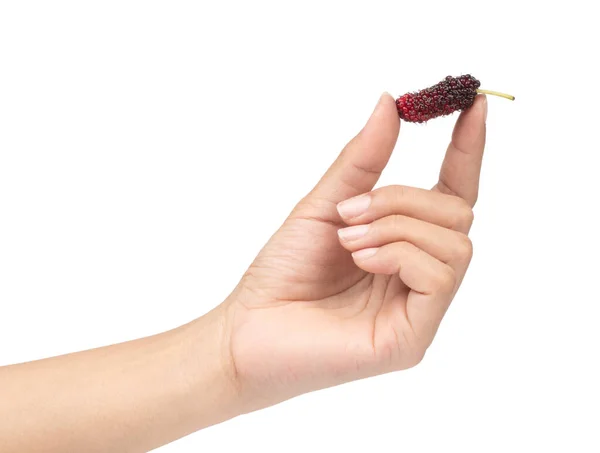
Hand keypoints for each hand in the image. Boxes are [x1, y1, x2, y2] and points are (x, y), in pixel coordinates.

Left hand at [223, 93, 486, 410]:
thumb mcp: (324, 204)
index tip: (471, 102)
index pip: (453, 194)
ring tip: (347, 240)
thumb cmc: (283, 272)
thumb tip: (389, 103)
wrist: (246, 328)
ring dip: (396, 226)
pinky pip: (439, 277)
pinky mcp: (412, 338)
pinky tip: (360, 260)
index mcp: (403, 246)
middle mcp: (419, 276)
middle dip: (404, 199)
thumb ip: (362, 161)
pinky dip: (399, 254)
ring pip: (454, 243)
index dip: (467, 149)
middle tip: (350, 211)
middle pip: (457, 215)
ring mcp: (420, 310)